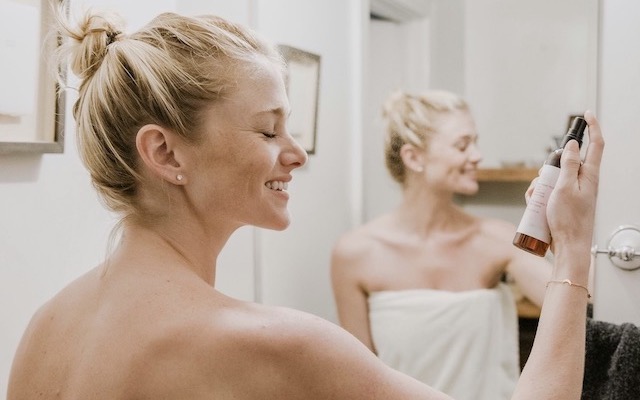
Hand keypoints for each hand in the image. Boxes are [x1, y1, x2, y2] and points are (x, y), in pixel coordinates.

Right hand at [547, 110, 603, 254]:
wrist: (569, 247)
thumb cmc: (569, 220)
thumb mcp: (566, 188)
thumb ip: (570, 164)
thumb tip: (573, 145)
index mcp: (590, 175)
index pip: (596, 145)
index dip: (592, 127)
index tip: (585, 115)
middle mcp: (583, 182)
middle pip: (565, 162)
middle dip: (548, 167)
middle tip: (543, 180)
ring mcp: (573, 192)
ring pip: (553, 177)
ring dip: (540, 184)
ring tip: (536, 197)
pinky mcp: (563, 203)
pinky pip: (548, 191)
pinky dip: (539, 195)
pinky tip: (534, 204)